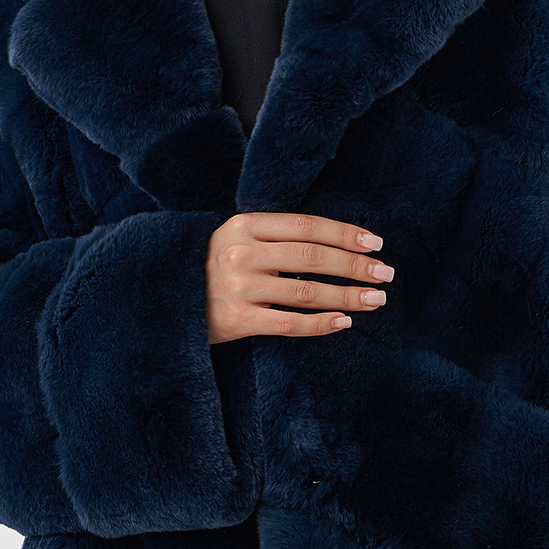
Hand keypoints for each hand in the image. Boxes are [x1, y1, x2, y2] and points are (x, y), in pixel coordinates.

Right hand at [206, 211, 394, 344]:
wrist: (163, 300)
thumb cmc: (212, 269)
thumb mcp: (236, 239)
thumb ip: (275, 236)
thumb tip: (338, 243)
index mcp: (243, 225)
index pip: (308, 226)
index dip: (346, 234)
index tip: (376, 244)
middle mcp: (240, 252)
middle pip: (313, 257)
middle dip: (355, 266)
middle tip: (385, 274)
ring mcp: (237, 287)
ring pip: (307, 291)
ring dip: (348, 296)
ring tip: (376, 300)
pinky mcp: (236, 320)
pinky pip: (290, 323)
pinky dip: (322, 323)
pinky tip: (344, 322)